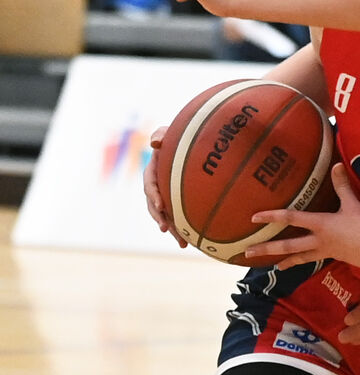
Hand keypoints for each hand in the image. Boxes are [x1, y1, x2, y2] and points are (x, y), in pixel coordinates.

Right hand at [144, 126, 187, 246]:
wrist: (195, 143)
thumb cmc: (180, 135)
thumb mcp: (170, 131)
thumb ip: (162, 134)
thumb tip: (154, 142)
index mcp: (153, 171)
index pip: (150, 184)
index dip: (153, 195)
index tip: (160, 204)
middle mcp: (158, 186)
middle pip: (155, 205)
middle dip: (160, 218)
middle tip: (166, 228)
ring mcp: (168, 196)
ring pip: (167, 215)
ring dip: (173, 229)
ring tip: (182, 243)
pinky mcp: (179, 202)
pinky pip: (180, 217)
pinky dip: (184, 229)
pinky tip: (192, 242)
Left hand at [246, 163, 359, 269]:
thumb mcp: (352, 204)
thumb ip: (342, 185)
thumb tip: (337, 164)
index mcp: (319, 224)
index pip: (291, 218)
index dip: (272, 217)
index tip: (254, 218)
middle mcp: (317, 240)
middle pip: (287, 245)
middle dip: (267, 248)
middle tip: (247, 253)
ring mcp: (324, 251)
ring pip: (298, 257)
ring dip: (284, 260)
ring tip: (271, 266)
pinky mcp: (332, 257)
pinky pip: (312, 259)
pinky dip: (302, 262)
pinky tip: (298, 263)